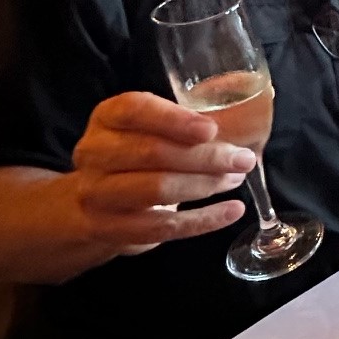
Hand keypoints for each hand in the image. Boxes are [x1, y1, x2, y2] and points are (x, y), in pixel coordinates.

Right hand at [67, 91, 253, 257]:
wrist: (97, 202)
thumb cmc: (138, 155)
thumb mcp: (152, 129)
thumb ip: (187, 125)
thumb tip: (243, 128)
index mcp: (107, 117)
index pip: (134, 110)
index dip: (174, 119)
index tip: (211, 129)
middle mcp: (94, 152)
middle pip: (152, 153)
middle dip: (205, 156)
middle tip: (242, 159)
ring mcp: (96, 193)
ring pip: (157, 190)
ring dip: (205, 185)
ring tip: (235, 179)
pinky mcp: (109, 228)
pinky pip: (162, 227)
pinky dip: (203, 220)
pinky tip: (232, 211)